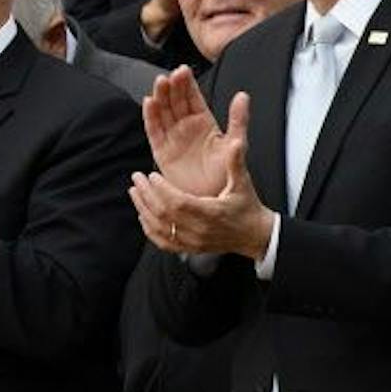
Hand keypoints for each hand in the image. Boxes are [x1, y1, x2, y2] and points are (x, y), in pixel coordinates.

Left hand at [129, 128, 272, 261]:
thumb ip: (235, 162)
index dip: (161, 189)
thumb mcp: (242, 183)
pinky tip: (143, 215)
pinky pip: (163, 242)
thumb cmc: (247, 207)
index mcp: (211, 213)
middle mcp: (199, 230)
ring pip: (159, 227)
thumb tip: (234, 143)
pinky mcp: (190, 248)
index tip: (152, 175)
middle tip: (137, 178)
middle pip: (164, 213)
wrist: (255, 235)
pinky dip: (149, 228)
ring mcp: (193, 241)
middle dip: (147, 194)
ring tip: (135, 192)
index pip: (178, 202)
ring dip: (143, 209)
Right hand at [143, 69, 248, 196]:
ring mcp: (173, 138)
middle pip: (176, 102)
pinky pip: (154, 130)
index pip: (193, 98)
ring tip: (159, 83)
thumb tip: (243, 96)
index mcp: (205, 123)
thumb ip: (238, 119)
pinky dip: (150, 116)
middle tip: (170, 75)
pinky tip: (149, 102)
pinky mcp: (161, 151)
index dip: (187, 84)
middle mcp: (186, 127)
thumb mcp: (236, 143)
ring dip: (160, 97)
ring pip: (163, 112)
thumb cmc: (227, 175)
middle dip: (172, 87)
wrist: (214, 200)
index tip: (183, 70)